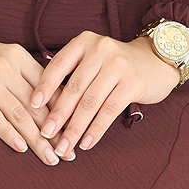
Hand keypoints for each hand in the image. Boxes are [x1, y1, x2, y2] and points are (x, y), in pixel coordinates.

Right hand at [0, 37, 75, 165]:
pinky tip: (21, 149)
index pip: (48, 87)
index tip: (75, 132)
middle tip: (69, 153)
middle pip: (36, 105)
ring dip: (37, 140)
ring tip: (51, 158)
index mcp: (17, 56)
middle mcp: (5, 67)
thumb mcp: (4, 56)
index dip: (63, 112)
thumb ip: (26, 74)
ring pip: (19, 114)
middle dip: (55, 132)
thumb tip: (55, 101)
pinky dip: (8, 134)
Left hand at [27, 31, 180, 158]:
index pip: (58, 64)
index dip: (44, 86)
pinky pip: (109, 110)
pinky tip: (86, 143)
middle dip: (58, 114)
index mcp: (84, 41)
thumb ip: (72, 72)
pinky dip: (96, 129)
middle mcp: (100, 49)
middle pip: (74, 87)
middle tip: (46, 135)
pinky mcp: (133, 82)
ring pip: (91, 102)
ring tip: (64, 146)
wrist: (156, 60)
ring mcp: (118, 65)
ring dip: (75, 128)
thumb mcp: (92, 58)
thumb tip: (43, 104)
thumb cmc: (116, 64)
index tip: (32, 107)